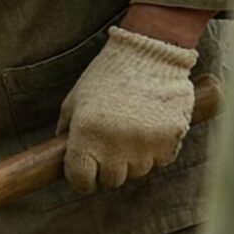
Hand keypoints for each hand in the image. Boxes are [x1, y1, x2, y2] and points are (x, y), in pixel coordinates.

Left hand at [58, 25, 197, 193]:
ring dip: (133, 159)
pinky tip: (151, 128)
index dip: (82, 179)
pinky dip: (157, 150)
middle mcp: (116, 145)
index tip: (86, 173)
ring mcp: (146, 144)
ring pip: (138, 171)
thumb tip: (61, 155)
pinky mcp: (172, 138)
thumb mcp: (76, 100)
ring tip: (132, 131)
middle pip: (112, 180)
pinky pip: (161, 160)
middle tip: (111, 147)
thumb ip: (66, 131)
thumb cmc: (107, 75)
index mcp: (87, 135)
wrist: (150, 53)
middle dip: (109, 168)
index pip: (81, 180)